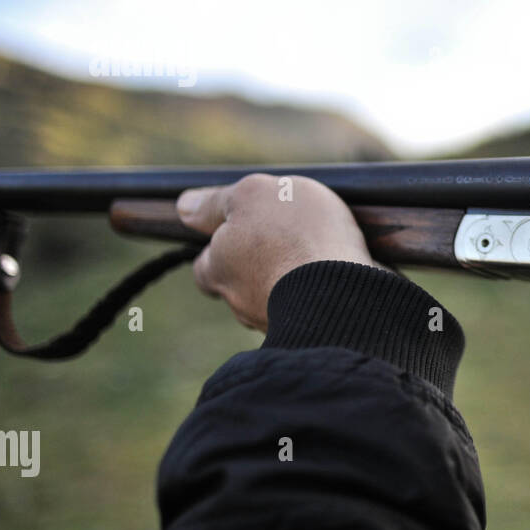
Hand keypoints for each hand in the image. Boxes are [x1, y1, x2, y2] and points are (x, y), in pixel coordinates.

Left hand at [176, 174, 375, 330]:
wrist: (344, 295)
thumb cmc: (296, 238)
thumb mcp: (254, 195)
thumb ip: (218, 200)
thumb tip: (184, 207)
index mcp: (217, 270)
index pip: (205, 264)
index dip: (219, 246)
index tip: (240, 233)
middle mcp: (241, 304)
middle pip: (240, 284)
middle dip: (258, 267)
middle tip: (286, 243)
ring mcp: (276, 324)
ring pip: (276, 300)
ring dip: (290, 283)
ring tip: (320, 258)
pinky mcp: (312, 334)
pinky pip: (309, 313)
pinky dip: (317, 298)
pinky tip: (338, 281)